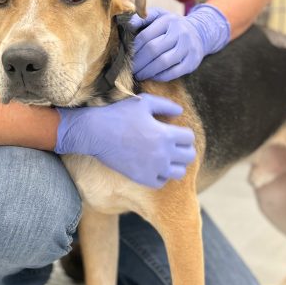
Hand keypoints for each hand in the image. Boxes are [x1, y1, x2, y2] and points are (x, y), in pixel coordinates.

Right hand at [55, 94, 195, 187]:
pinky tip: (154, 166)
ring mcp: (153, 168)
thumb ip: (166, 105)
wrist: (96, 132)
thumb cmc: (119, 114)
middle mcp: (163, 154)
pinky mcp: (142, 178)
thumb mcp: (144, 102)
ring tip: (166, 157)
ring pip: (179, 172)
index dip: (183, 133)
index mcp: (166, 134)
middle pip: (189, 156)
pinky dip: (161, 175)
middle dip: (184, 148)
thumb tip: (180, 112)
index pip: (189, 138)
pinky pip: (161, 182)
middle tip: (173, 144)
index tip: (174, 131)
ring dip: (176, 164)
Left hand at [129, 4, 229, 81]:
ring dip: (147, 71)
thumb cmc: (171, 26)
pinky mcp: (192, 62)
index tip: (125, 57)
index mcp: (168, 20)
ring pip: (163, 62)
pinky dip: (159, 76)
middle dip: (138, 62)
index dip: (133, 49)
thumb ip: (142, 18)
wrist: (199, 32)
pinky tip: (151, 76)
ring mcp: (188, 47)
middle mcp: (180, 32)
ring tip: (137, 75)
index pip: (145, 36)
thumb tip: (127, 24)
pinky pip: (173, 72)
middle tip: (128, 69)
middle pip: (153, 50)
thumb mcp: (159, 16)